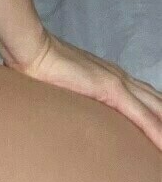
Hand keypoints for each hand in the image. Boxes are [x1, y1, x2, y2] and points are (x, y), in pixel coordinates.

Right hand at [13, 31, 161, 150]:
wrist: (31, 49)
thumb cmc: (40, 67)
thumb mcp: (66, 86)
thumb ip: (77, 97)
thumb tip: (72, 113)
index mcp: (112, 76)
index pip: (147, 97)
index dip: (158, 113)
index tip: (160, 128)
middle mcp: (121, 78)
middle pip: (158, 102)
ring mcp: (118, 82)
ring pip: (157, 108)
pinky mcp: (112, 90)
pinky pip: (143, 117)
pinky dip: (157, 132)